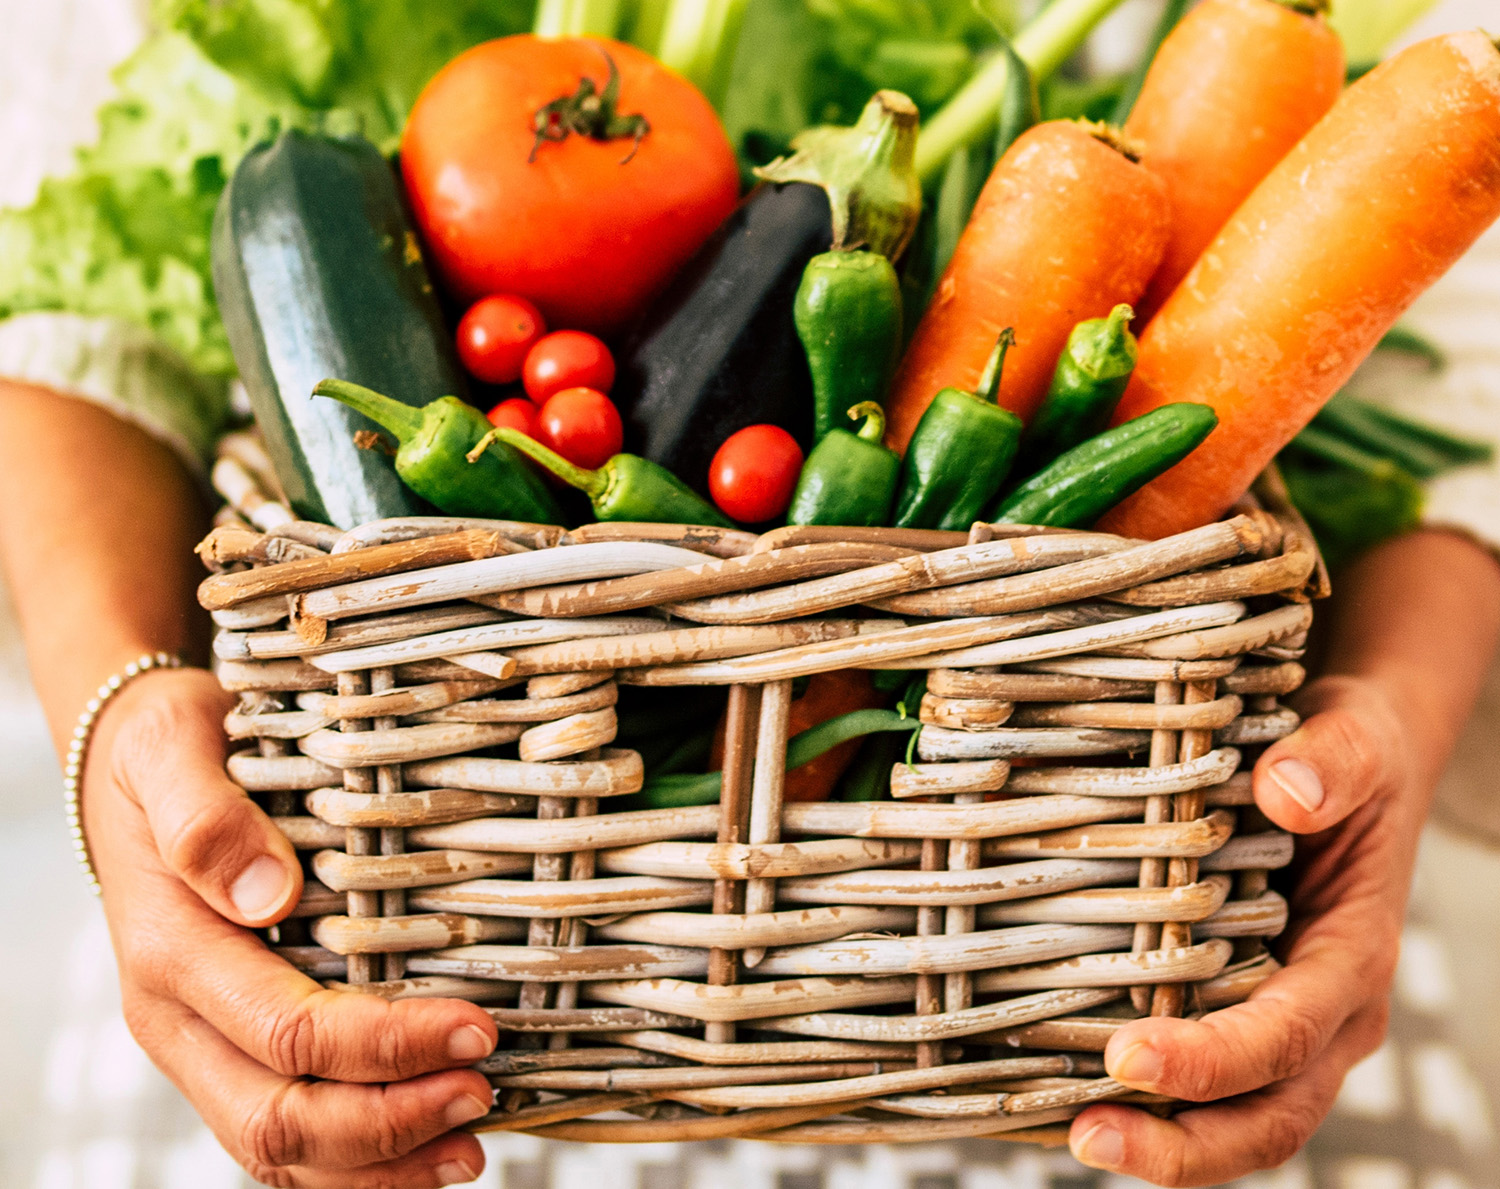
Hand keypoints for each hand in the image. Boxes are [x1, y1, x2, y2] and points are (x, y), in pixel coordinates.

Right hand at [85, 667, 498, 1187]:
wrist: (129, 769)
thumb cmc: (165, 751)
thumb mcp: (169, 750)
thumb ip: (205, 819)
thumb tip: (267, 892)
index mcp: (171, 952)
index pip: (287, 1032)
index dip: (384, 1045)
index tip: (475, 1027)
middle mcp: (178, 1018)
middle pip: (280, 1117)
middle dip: (391, 1120)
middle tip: (483, 1090)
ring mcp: (200, 1044)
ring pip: (279, 1148)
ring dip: (378, 1161)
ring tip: (469, 1147)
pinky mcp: (228, 1048)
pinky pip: (281, 1134)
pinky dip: (352, 1159)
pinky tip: (422, 1147)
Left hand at [1067, 531, 1499, 1184]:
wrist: (1352, 763)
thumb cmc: (1351, 757)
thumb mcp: (1355, 741)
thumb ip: (1329, 763)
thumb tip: (1285, 793)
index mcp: (1354, 957)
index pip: (1287, 1033)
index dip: (1212, 1059)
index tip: (1129, 1056)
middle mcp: (1325, 1011)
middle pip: (1267, 1115)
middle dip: (1183, 1145)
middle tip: (1089, 1136)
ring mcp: (1283, 1020)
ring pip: (1237, 1118)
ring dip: (1163, 1142)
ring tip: (1074, 1133)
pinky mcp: (1239, 1007)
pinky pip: (1206, 1080)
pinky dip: (1152, 1101)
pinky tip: (1073, 1086)